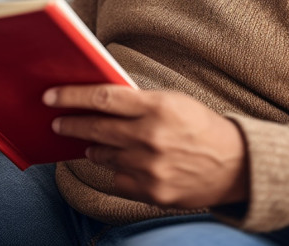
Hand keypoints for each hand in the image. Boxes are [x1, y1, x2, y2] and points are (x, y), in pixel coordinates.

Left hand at [44, 85, 247, 209]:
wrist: (236, 165)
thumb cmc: (202, 127)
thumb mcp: (175, 101)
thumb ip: (139, 101)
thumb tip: (99, 100)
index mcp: (157, 107)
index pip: (103, 98)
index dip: (72, 96)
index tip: (52, 97)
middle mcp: (151, 137)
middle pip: (96, 129)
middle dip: (71, 124)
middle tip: (58, 122)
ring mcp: (150, 167)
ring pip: (104, 156)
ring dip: (94, 149)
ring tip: (95, 144)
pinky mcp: (152, 191)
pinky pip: (118, 179)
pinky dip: (118, 170)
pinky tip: (128, 163)